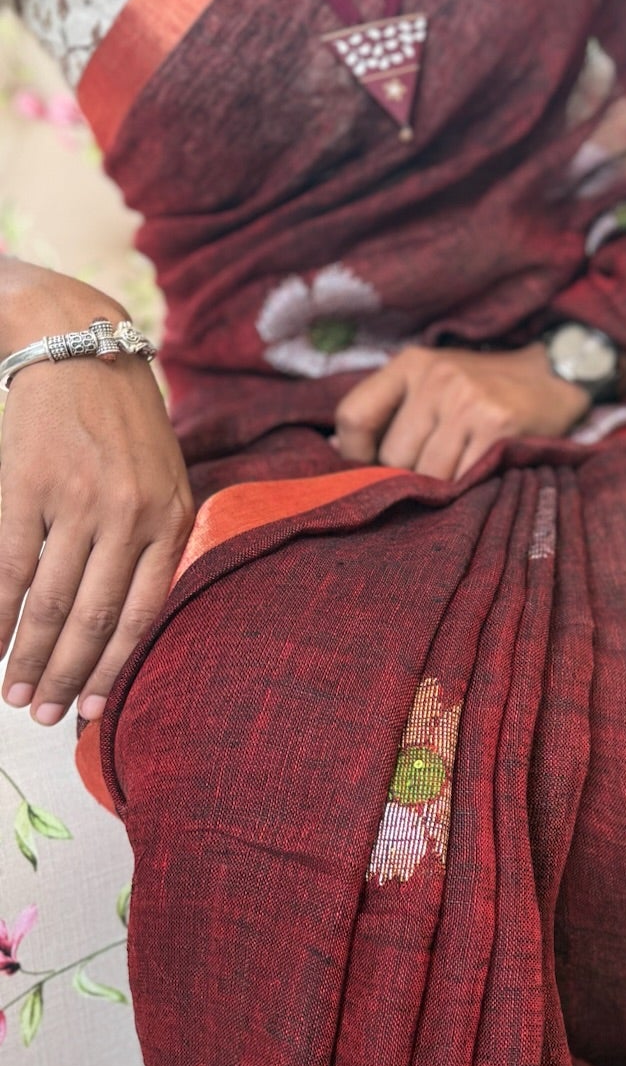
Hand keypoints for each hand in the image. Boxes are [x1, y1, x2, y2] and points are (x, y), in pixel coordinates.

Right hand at [0, 282, 193, 726]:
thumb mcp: (164, 479)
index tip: (92, 711)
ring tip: (13, 694)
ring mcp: (79, 502)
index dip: (113, 669)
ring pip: (51, 603)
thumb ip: (156, 542)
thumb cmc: (122, 427)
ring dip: (27, 656)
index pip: (143, 614)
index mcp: (170, 520)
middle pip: (95, 619)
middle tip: (43, 715)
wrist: (78, 350)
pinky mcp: (28, 486)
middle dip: (66, 676)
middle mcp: (130, 516)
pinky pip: (10, 567)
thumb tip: (131, 622)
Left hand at [331, 343, 591, 480]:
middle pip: (393, 457)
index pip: (353, 415)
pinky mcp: (498, 426)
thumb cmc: (483, 388)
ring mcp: (468, 400)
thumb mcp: (432, 381)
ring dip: (441, 487)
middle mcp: (436, 377)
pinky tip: (480, 475)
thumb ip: (392, 411)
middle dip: (408, 476)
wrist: (554, 376)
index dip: (355, 454)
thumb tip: (343, 453)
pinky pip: (464, 478)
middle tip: (431, 474)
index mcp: (411, 363)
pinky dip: (469, 488)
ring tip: (459, 475)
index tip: (372, 469)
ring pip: (429, 474)